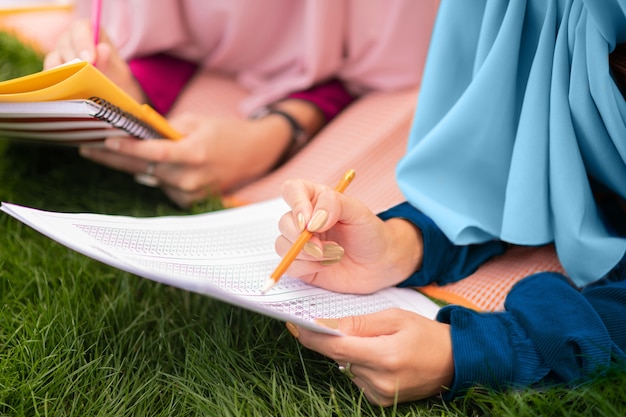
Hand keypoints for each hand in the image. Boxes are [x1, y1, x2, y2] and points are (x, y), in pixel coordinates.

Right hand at [43, 19, 145, 103]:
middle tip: (80, 75)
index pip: (80, 29)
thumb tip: (102, 49)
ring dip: (62, 73)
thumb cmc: (115, 77)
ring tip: (72, 86)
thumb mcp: (118, 72)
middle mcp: (70, 40)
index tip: (89, 60)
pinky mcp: (52, 72)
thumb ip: (110, 63)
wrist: (111, 92)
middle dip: (72, 60)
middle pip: (64, 44)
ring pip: (53, 60)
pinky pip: (48, 76)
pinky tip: (64, 94)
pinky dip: (55, 84)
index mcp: (89, 32)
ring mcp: (59, 55)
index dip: (83, 43)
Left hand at [80, 112, 292, 206]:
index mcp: (194, 153)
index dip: (127, 149)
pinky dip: (157, 177)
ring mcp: (192, 192)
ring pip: (151, 179)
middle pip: (144, 169)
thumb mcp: (197, 121)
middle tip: (87, 149)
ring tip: (112, 153)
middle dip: (115, 159)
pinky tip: (157, 167)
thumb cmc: (226, 133)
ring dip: (135, 167)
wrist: (255, 153)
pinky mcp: (192, 201)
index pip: (154, 153)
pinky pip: (164, 189)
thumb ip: (167, 129)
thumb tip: (137, 132)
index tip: (103, 142)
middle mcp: (192, 177)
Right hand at [276, 179, 423, 293]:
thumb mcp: (358, 211)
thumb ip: (334, 205)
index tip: (308, 222)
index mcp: (316, 199)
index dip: (296, 204)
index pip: (292, 190)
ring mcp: (300, 242)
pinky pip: (290, 266)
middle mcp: (305, 219)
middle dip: (301, 238)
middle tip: (322, 247)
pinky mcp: (301, 264)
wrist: (380, 263)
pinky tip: (327, 264)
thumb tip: (311, 221)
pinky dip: (308, 267)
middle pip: (284, 222)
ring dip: (308, 254)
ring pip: (282, 245)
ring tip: (335, 254)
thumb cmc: (369, 232)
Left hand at [286, 308, 453, 404]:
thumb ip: (360, 323)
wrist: (454, 362)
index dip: (313, 337)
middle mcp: (380, 380)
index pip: (337, 348)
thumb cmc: (426, 335)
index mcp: (386, 356)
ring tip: (372, 340)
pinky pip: (356, 377)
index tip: (295, 324)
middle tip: (325, 323)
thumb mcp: (395, 318)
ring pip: (345, 367)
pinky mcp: (380, 400)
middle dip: (330, 339)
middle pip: (339, 358)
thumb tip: (327, 324)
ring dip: (348, 352)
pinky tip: (377, 355)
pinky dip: (358, 363)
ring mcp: (380, 394)